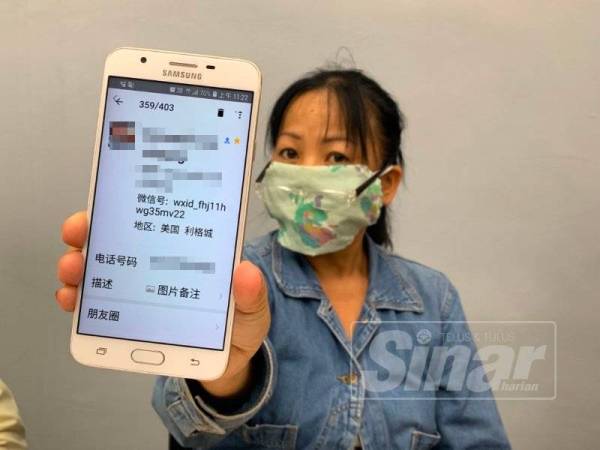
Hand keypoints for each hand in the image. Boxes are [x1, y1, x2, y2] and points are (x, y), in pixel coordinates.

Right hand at [56, 211, 270, 395]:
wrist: (227, 366)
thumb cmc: (239, 329)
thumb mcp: (253, 312)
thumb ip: (252, 296)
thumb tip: (246, 271)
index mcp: (187, 253)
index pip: (154, 222)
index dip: (128, 206)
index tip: (106, 202)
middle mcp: (156, 266)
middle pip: (117, 242)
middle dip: (91, 232)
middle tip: (79, 234)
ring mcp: (137, 292)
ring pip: (99, 271)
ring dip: (79, 267)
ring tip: (73, 271)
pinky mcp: (126, 321)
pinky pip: (96, 308)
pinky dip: (79, 302)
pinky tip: (72, 300)